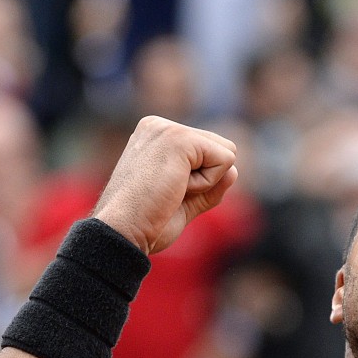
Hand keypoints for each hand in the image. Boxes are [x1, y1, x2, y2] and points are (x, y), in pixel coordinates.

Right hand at [93, 116, 238, 253]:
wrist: (122, 231)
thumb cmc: (146, 222)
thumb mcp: (183, 203)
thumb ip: (210, 187)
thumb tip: (234, 171)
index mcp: (155, 137)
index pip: (207, 153)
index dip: (200, 182)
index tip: (165, 194)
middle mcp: (159, 126)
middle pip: (221, 149)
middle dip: (206, 180)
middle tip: (169, 194)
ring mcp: (168, 129)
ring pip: (225, 154)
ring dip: (206, 182)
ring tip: (171, 190)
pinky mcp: (179, 138)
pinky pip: (225, 161)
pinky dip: (207, 183)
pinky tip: (176, 188)